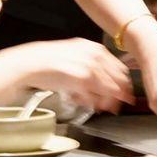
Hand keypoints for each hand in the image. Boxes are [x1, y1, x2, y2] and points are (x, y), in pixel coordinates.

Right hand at [0, 38, 134, 114]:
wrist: (31, 63)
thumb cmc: (49, 62)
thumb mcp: (75, 57)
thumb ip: (92, 67)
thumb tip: (104, 83)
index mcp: (94, 48)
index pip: (119, 68)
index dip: (124, 84)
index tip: (126, 94)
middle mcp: (94, 56)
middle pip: (118, 79)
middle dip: (120, 95)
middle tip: (119, 106)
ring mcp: (89, 67)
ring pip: (108, 89)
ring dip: (108, 102)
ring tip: (103, 109)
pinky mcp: (81, 79)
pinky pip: (94, 96)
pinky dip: (94, 103)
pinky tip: (89, 106)